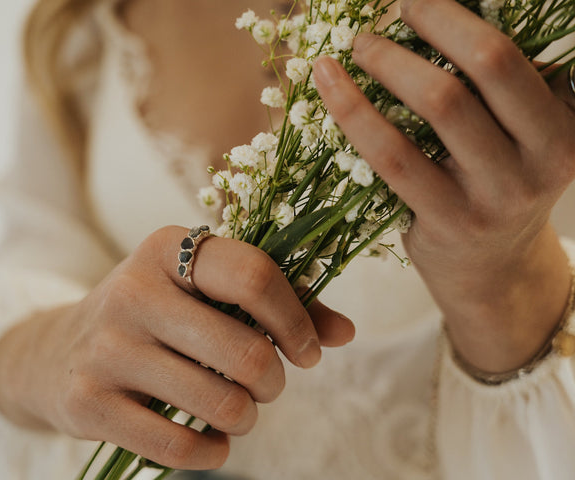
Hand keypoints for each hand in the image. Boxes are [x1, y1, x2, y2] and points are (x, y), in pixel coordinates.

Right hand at [0, 226, 353, 469]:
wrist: (56, 352)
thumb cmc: (155, 317)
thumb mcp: (204, 291)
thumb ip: (277, 301)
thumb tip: (345, 332)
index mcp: (167, 249)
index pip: (253, 275)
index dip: (296, 320)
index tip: (306, 352)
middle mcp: (132, 290)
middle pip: (245, 351)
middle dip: (273, 382)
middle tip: (266, 385)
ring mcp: (106, 348)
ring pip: (220, 403)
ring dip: (246, 416)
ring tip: (236, 409)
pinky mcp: (88, 402)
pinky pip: (180, 446)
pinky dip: (214, 451)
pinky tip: (213, 439)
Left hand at [313, 0, 574, 371]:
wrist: (491, 269)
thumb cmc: (496, 186)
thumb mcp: (519, 137)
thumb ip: (498, 90)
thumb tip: (434, 21)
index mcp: (566, 125)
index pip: (514, 51)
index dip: (457, 15)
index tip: (417, 2)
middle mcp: (543, 158)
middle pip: (488, 63)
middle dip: (434, 21)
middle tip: (391, 11)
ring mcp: (496, 194)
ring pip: (439, 105)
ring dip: (389, 62)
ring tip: (356, 46)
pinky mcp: (448, 220)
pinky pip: (393, 156)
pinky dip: (355, 111)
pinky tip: (329, 84)